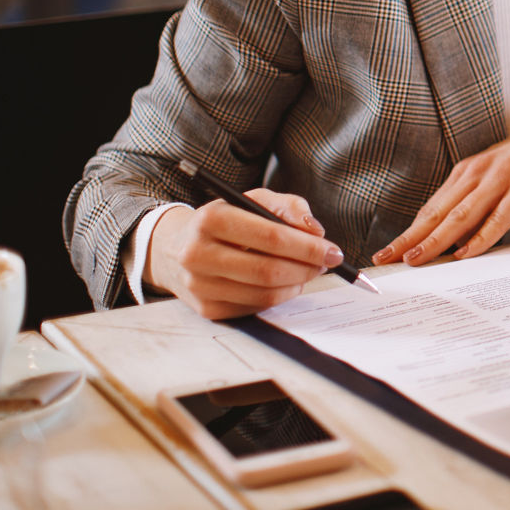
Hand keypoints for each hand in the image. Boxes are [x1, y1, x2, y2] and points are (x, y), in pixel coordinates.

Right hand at [145, 189, 342, 319]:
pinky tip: (284, 284)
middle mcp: (197, 254)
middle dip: (307, 268)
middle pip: (269, 270)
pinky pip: (255, 307)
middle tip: (326, 263)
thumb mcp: (253, 200)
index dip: (308, 247)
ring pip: (264, 293)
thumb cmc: (225, 221)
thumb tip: (316, 231)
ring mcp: (199, 285)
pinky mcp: (206, 309)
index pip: (271, 237)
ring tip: (307, 271)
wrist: (175, 248)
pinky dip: (278, 297)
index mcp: (211, 219)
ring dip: (297, 284)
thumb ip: (289, 208)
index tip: (334, 250)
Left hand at [374, 104, 509, 266]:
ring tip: (415, 259)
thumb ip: (480, 200)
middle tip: (385, 259)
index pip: (432, 208)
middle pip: (437, 212)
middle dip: (409, 238)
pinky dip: (481, 236)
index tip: (388, 251)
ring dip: (435, 240)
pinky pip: (500, 215)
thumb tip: (460, 235)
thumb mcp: (502, 175)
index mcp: (469, 171)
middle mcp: (479, 172)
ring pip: (461, 215)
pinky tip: (466, 252)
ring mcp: (502, 178)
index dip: (408, 232)